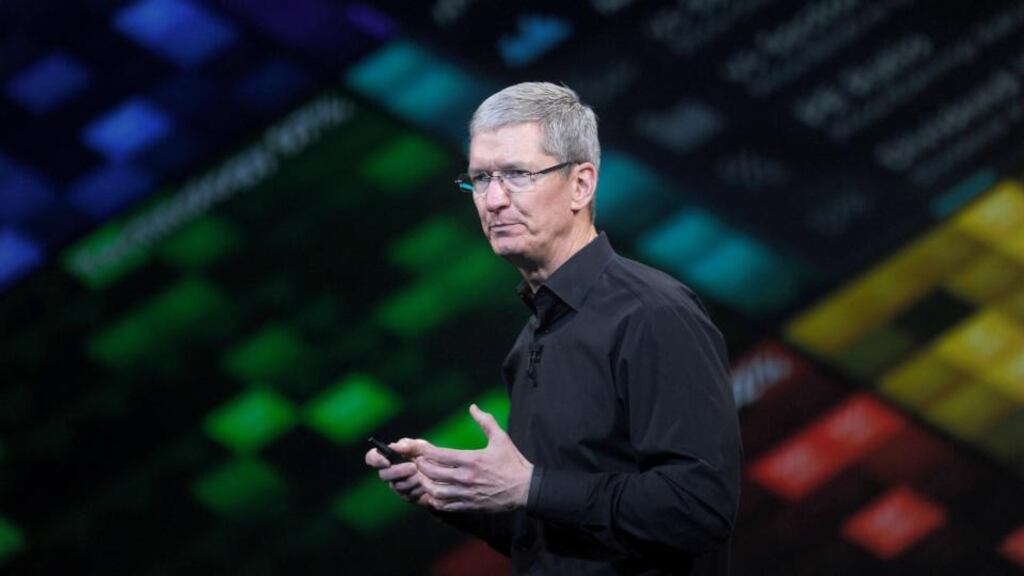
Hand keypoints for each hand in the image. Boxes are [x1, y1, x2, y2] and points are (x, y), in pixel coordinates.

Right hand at [364, 444, 428, 505]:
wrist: (443, 474)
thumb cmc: (427, 457)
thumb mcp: (421, 447)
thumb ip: (408, 445)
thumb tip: (394, 446)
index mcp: (389, 458)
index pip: (372, 458)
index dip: (375, 459)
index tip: (386, 461)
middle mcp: (390, 473)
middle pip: (383, 475)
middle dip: (398, 471)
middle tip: (414, 467)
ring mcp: (397, 486)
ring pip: (397, 486)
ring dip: (412, 480)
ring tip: (424, 474)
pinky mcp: (407, 497)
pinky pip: (409, 495)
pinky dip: (419, 488)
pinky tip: (427, 484)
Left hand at [411, 404, 533, 512]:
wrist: (526, 489)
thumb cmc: (513, 462)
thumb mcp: (501, 438)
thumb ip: (485, 421)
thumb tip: (473, 407)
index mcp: (472, 459)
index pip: (439, 455)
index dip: (422, 451)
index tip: (417, 448)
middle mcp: (466, 477)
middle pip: (432, 473)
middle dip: (420, 466)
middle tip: (416, 461)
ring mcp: (467, 493)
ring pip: (435, 491)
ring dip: (424, 483)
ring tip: (421, 477)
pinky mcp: (470, 505)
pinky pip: (445, 506)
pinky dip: (435, 500)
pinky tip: (433, 493)